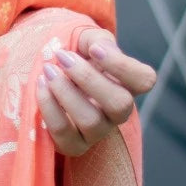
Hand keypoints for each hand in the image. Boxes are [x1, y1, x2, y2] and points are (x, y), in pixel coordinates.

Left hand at [35, 25, 155, 156]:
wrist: (50, 72)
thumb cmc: (75, 56)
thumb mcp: (87, 41)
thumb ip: (98, 40)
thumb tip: (100, 49)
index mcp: (127, 84)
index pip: (144, 80)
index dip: (122, 65)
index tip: (93, 49)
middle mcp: (118, 111)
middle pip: (120, 104)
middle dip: (88, 78)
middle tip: (62, 57)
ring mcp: (98, 131)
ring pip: (92, 121)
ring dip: (65, 92)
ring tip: (48, 71)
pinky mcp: (74, 144)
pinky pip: (64, 133)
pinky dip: (49, 107)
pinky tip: (40, 86)